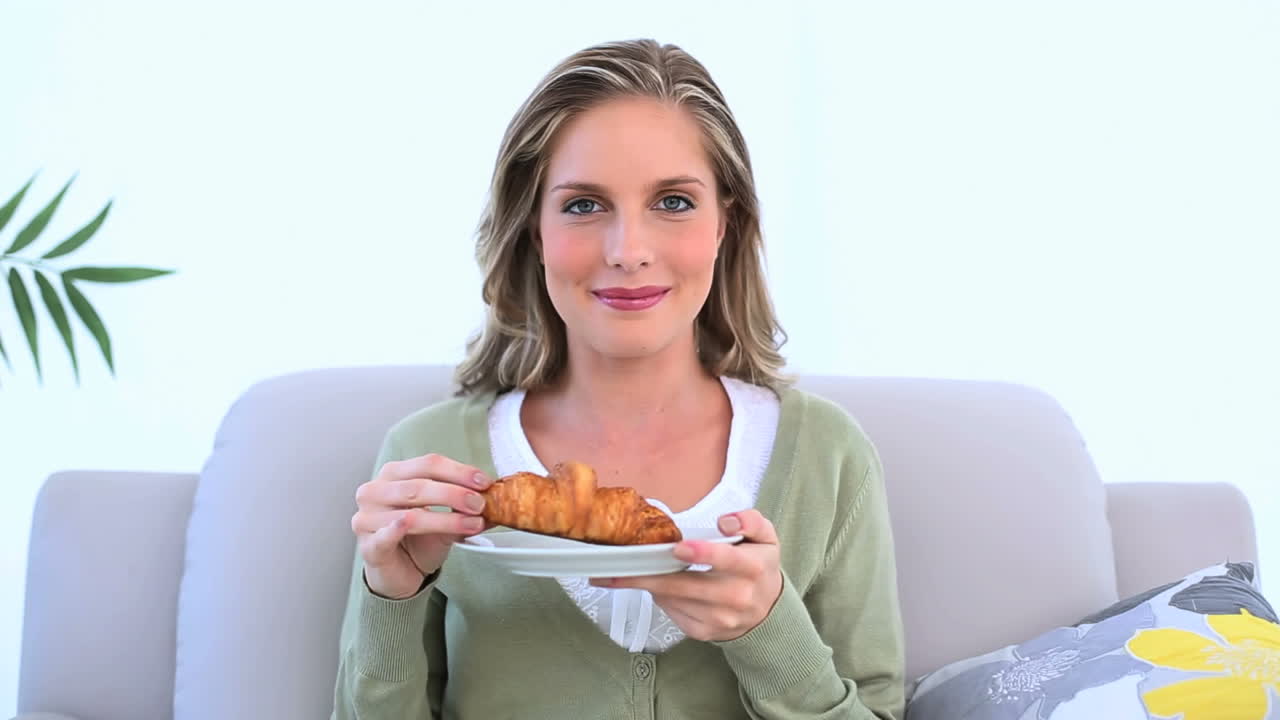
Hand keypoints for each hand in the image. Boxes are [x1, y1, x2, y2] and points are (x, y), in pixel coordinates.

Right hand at [351, 453, 494, 599]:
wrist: (401, 573)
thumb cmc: (418, 539)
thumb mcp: (445, 519)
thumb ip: (464, 508)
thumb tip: (497, 502)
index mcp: (394, 475)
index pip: (428, 464)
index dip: (458, 471)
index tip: (484, 482)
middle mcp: (375, 491)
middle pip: (419, 486)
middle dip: (454, 494)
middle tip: (479, 504)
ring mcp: (367, 518)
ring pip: (409, 513)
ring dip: (444, 518)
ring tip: (471, 523)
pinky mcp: (368, 546)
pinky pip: (383, 535)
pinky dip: (396, 529)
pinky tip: (407, 524)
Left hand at [589, 510, 783, 641]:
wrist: (767, 610)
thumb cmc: (758, 566)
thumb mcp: (765, 537)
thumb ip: (750, 521)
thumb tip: (725, 522)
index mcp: (752, 567)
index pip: (727, 559)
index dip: (702, 553)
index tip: (679, 548)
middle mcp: (737, 596)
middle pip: (688, 586)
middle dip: (653, 575)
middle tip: (623, 565)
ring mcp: (720, 618)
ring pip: (674, 599)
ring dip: (651, 584)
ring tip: (632, 571)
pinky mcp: (703, 632)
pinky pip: (672, 612)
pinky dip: (660, 597)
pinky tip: (657, 586)